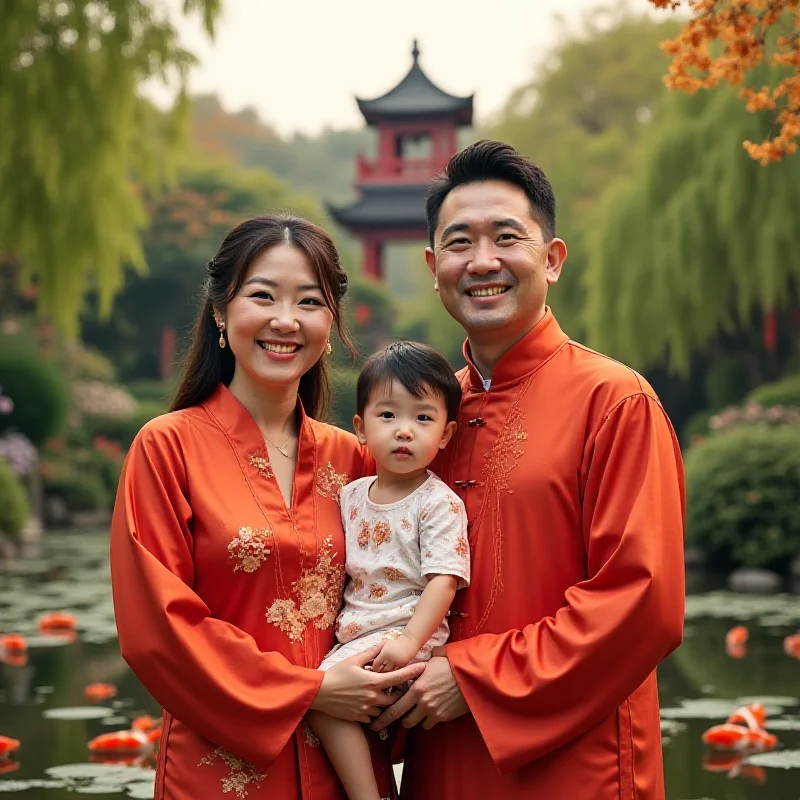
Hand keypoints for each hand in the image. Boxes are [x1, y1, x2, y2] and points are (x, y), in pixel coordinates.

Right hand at [310, 644, 425, 723]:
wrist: (319, 693)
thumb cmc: (336, 674)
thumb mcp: (353, 660)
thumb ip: (371, 653)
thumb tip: (384, 643)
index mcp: (373, 681)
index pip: (399, 677)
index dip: (413, 672)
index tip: (424, 667)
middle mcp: (373, 697)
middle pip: (396, 696)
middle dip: (399, 691)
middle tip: (399, 684)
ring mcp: (367, 709)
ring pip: (385, 707)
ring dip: (386, 701)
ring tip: (381, 693)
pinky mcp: (360, 718)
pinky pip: (374, 716)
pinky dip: (374, 709)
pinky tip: (368, 702)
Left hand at [370, 655, 468, 731]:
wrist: (472, 675)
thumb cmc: (452, 664)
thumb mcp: (432, 659)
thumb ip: (419, 663)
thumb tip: (413, 659)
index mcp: (417, 687)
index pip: (395, 706)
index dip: (384, 717)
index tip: (375, 722)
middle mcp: (423, 702)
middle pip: (403, 719)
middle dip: (396, 722)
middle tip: (386, 725)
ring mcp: (433, 711)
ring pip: (416, 723)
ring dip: (413, 719)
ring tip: (412, 712)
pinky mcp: (444, 716)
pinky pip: (429, 724)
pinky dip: (427, 720)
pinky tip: (427, 712)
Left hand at [372, 633, 419, 672]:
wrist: (409, 642)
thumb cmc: (396, 642)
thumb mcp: (384, 644)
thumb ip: (376, 650)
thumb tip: (370, 657)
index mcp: (384, 653)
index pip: (376, 664)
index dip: (374, 667)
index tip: (374, 668)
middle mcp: (391, 659)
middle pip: (382, 670)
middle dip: (379, 672)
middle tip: (378, 672)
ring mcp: (397, 663)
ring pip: (389, 672)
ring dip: (386, 674)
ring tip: (384, 674)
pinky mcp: (403, 666)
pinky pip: (396, 672)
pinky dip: (393, 673)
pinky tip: (391, 674)